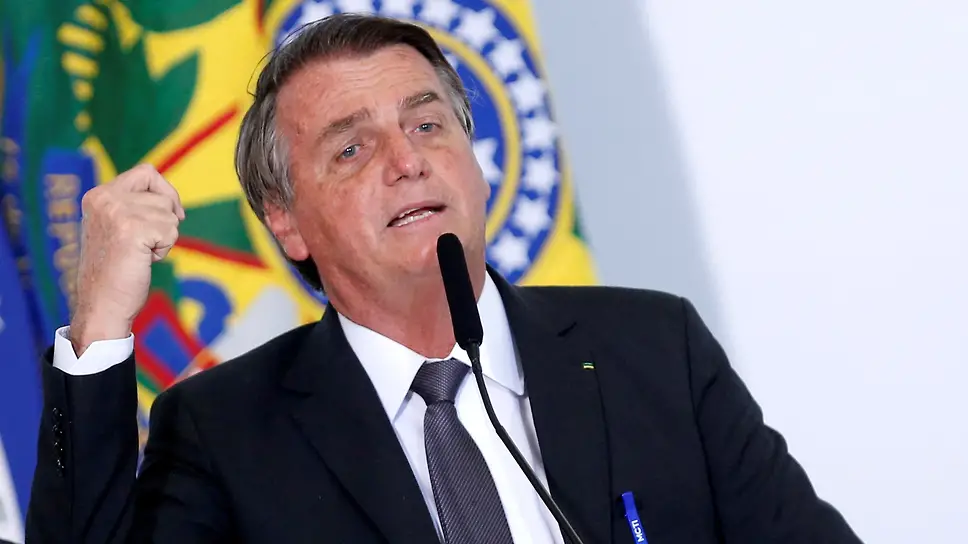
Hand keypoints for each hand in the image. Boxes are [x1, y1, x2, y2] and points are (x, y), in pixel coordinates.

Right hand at [70, 164, 184, 356]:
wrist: (101, 303)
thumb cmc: (114, 270)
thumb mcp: (116, 227)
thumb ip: (133, 207)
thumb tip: (169, 197)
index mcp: (98, 195)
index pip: (146, 172)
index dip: (166, 191)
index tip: (173, 213)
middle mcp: (105, 198)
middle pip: (162, 195)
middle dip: (166, 220)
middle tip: (148, 244)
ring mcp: (117, 212)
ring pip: (169, 215)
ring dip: (164, 238)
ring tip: (140, 254)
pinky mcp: (132, 229)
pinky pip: (171, 232)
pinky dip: (164, 249)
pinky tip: (143, 260)